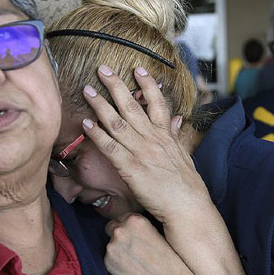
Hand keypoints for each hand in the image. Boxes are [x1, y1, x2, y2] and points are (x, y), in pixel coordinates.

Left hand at [81, 65, 210, 223]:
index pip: (156, 102)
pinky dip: (97, 134)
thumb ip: (175, 134)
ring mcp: (140, 152)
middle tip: (103, 70)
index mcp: (165, 135)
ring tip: (88, 90)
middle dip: (116, 86)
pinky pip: (110, 147)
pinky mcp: (130, 168)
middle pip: (131, 106)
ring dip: (100, 105)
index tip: (137, 68)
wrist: (187, 205)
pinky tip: (86, 123)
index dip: (146, 84)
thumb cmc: (186, 184)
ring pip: (117, 122)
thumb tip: (176, 119)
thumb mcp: (183, 154)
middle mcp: (152, 139)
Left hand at [104, 213, 189, 274]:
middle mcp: (121, 230)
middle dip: (120, 236)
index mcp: (135, 220)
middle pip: (112, 227)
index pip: (123, 217)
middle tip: (134, 248)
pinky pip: (109, 259)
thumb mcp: (158, 233)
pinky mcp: (107, 261)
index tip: (134, 235)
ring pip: (110, 244)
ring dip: (118, 250)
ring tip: (135, 261)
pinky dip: (116, 263)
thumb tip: (130, 227)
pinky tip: (130, 268)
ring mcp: (112, 246)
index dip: (128, 227)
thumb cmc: (168, 260)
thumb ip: (141, 227)